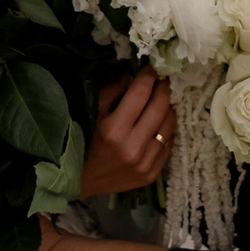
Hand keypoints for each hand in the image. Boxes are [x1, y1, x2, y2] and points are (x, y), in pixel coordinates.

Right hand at [82, 73, 173, 195]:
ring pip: (169, 126)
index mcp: (114, 130)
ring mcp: (145, 163)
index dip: (148, 77)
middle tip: (162, 81)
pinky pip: (168, 146)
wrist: (80, 181)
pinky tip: (160, 124)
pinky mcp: (152, 174)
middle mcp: (133, 147)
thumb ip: (112, 91)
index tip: (150, 69)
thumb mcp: (92, 113)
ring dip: (168, 109)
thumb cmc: (83, 143)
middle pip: (160, 107)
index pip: (141, 94)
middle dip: (163, 89)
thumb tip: (131, 76)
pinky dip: (166, 131)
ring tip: (163, 101)